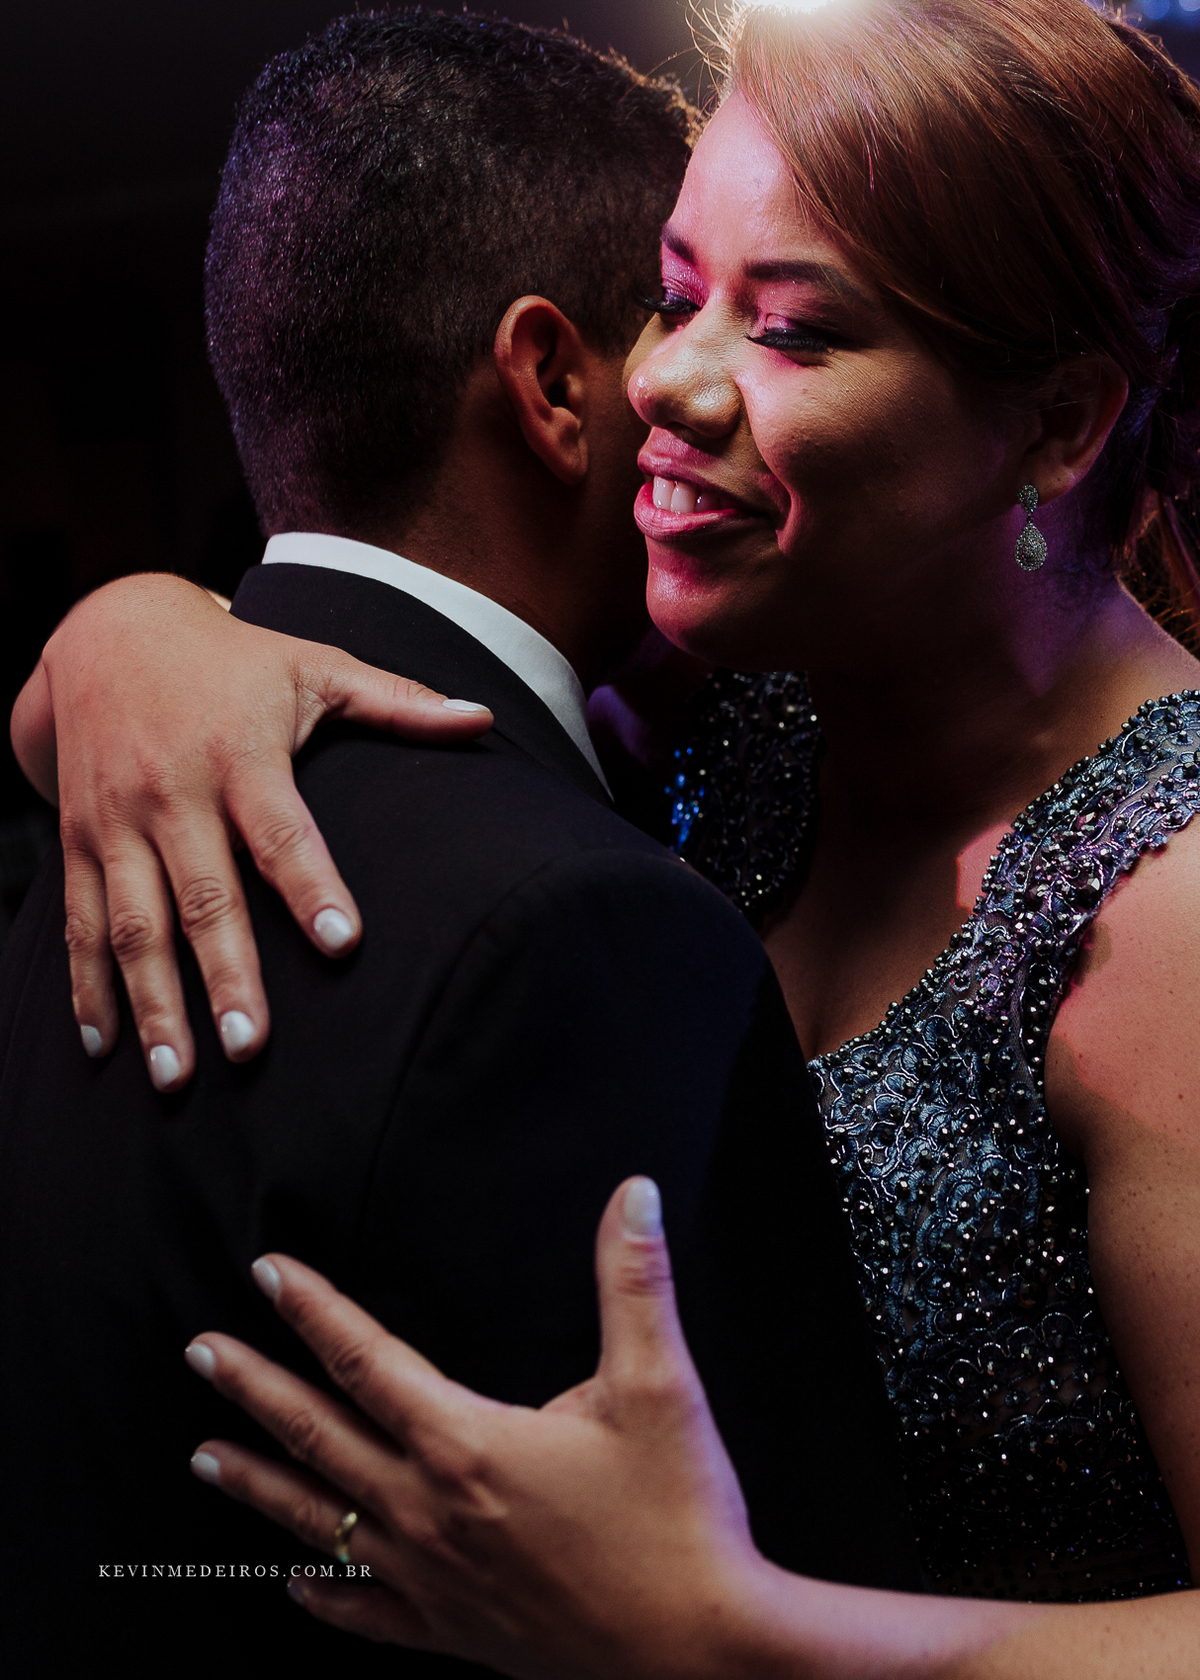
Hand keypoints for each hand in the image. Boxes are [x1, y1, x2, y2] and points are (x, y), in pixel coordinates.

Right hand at [13, 573, 491, 1089]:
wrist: (106, 631)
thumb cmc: (234, 661)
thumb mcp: (314, 665)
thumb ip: (397, 701)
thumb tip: (483, 718)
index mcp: (241, 754)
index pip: (281, 829)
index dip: (312, 885)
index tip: (343, 943)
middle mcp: (173, 792)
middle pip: (202, 896)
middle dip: (225, 975)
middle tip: (250, 1047)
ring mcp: (116, 822)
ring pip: (133, 924)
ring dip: (152, 1003)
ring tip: (175, 1076)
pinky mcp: (76, 840)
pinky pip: (79, 922)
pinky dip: (85, 986)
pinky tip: (103, 1045)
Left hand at [185, 1179, 759, 1679]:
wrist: (702, 1654)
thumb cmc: (677, 1527)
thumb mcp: (659, 1387)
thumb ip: (634, 1281)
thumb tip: (631, 1199)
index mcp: (467, 1445)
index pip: (366, 1359)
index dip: (314, 1309)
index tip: (270, 1275)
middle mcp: (432, 1512)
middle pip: (318, 1435)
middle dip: (254, 1387)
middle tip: (203, 1354)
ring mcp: (434, 1579)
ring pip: (319, 1522)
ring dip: (258, 1483)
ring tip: (207, 1458)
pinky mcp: (456, 1633)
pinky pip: (367, 1613)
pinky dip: (323, 1595)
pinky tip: (295, 1586)